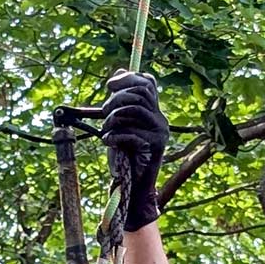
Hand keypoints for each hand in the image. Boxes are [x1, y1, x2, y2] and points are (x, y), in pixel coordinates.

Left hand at [102, 70, 168, 231]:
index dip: (128, 78)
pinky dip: (115, 135)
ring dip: (114, 118)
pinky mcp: (156, 145)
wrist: (133, 187)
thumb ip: (119, 105)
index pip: (147, 82)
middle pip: (141, 91)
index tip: (109, 86)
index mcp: (152, 112)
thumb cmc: (123, 157)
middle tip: (103, 113)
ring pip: (135, 109)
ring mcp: (160, 132)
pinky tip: (108, 142)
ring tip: (106, 131)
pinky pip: (132, 131)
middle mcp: (160, 119)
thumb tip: (116, 76)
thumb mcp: (118, 126)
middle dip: (116, 98)